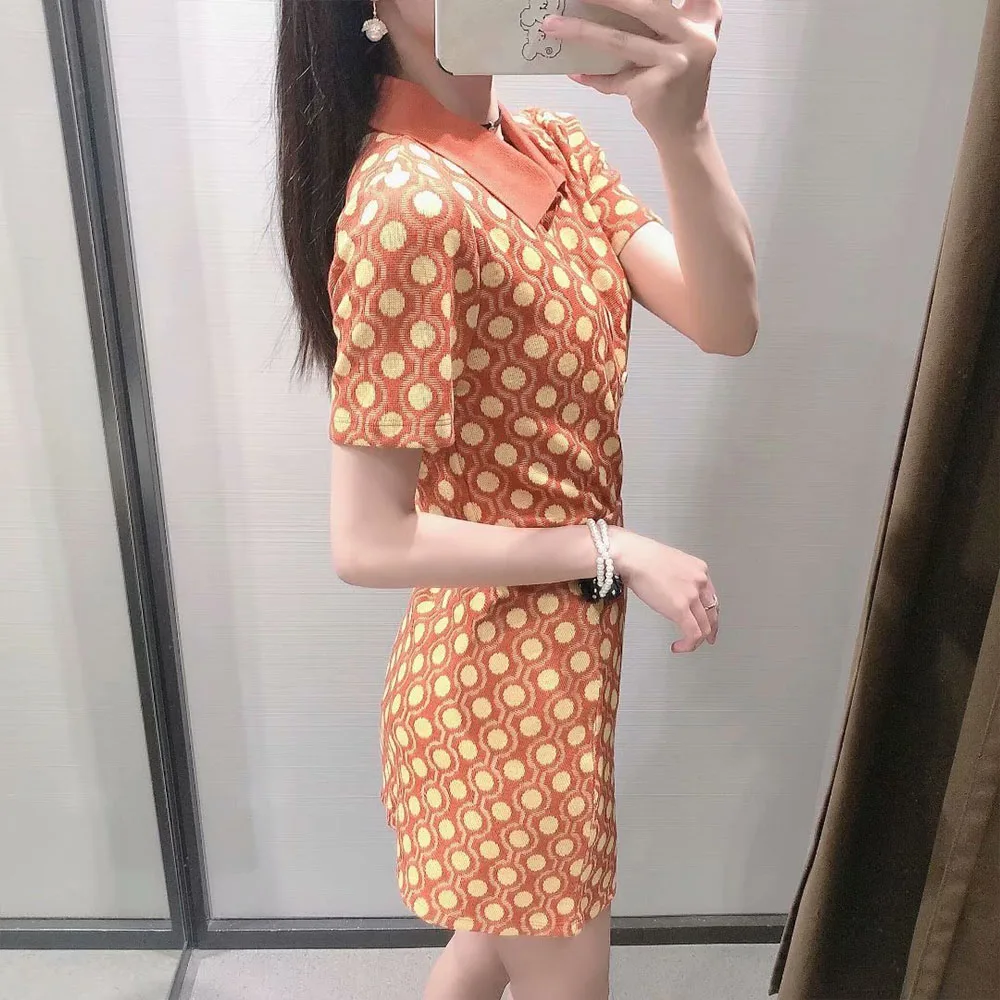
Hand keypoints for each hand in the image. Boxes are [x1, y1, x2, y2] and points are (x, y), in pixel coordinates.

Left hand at [541, 0, 722, 140]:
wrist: (685, 128)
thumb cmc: (676, 81)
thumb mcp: (678, 43)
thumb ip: (662, 19)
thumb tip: (601, 6)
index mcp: (702, 17)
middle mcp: (694, 36)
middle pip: (644, 6)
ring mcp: (676, 62)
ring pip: (619, 40)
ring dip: (581, 30)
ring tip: (553, 24)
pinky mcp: (656, 87)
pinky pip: (615, 78)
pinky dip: (593, 76)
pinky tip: (576, 72)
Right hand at [613, 529, 718, 652]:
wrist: (632, 556)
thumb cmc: (641, 556)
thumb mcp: (670, 562)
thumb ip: (678, 578)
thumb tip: (673, 592)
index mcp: (699, 569)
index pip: (712, 597)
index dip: (711, 614)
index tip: (708, 622)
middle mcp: (700, 581)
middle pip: (712, 613)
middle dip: (709, 630)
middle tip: (705, 639)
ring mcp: (692, 595)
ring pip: (705, 627)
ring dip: (696, 640)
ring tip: (685, 644)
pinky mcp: (680, 608)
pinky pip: (693, 634)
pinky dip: (688, 645)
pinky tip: (678, 646)